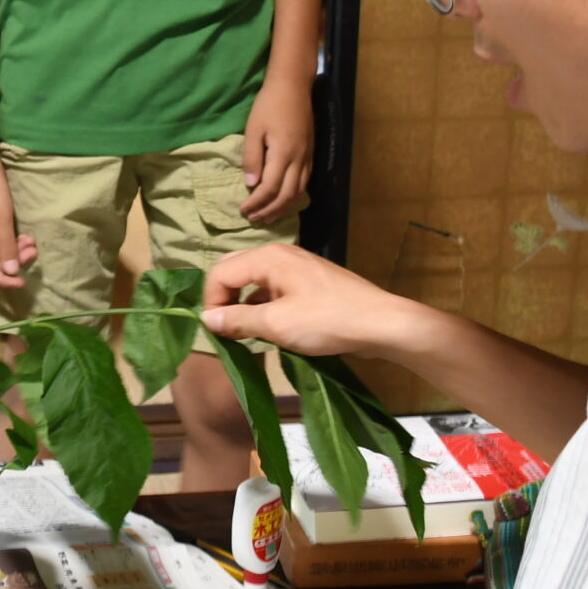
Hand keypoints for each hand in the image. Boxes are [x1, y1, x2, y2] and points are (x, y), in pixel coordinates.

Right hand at [0, 165, 35, 290]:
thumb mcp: (1, 219)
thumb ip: (7, 247)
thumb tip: (11, 272)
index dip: (3, 280)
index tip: (22, 281)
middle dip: (14, 261)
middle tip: (33, 250)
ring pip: (0, 252)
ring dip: (17, 250)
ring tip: (32, 242)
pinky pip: (1, 241)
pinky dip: (14, 242)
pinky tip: (26, 236)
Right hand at [199, 243, 406, 357]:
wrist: (381, 324)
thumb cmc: (327, 321)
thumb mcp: (276, 325)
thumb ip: (238, 320)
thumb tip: (206, 320)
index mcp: (268, 258)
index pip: (220, 273)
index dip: (212, 302)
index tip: (217, 332)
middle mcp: (279, 254)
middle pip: (234, 270)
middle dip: (224, 299)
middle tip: (225, 330)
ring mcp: (296, 267)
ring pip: (254, 280)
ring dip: (244, 304)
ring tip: (245, 334)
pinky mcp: (310, 282)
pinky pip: (274, 288)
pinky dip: (264, 305)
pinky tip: (270, 328)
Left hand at [240, 78, 312, 223]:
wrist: (293, 86)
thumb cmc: (269, 105)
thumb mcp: (253, 129)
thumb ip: (252, 158)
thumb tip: (251, 184)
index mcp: (283, 154)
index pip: (270, 189)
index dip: (256, 203)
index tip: (243, 210)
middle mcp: (299, 159)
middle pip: (286, 195)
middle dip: (270, 210)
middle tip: (254, 219)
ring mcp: (307, 157)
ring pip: (298, 191)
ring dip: (283, 206)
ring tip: (269, 216)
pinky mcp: (311, 152)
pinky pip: (305, 181)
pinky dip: (294, 194)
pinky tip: (286, 197)